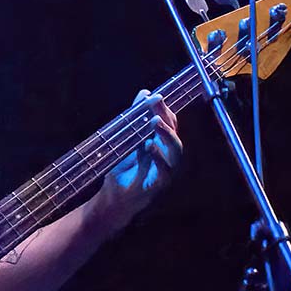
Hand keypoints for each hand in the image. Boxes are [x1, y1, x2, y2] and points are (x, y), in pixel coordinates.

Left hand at [93, 90, 181, 230]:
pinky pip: (164, 172)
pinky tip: (149, 147)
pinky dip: (158, 158)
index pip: (170, 123)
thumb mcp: (128, 140)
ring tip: (155, 123)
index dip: (164, 109)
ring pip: (175, 152)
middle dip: (167, 119)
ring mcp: (166, 171)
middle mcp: (168, 157)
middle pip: (175, 135)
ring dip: (166, 136)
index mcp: (162, 145)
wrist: (114, 197)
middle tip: (156, 106)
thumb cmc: (125, 168)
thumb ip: (136, 118)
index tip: (154, 96)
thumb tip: (144, 93)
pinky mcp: (158, 185)